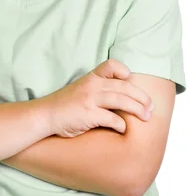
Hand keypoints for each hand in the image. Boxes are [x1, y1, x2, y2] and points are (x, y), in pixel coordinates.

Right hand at [37, 59, 153, 137]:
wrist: (44, 116)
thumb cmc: (63, 106)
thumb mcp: (80, 90)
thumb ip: (97, 89)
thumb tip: (120, 97)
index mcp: (90, 77)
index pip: (112, 65)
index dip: (124, 72)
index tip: (131, 82)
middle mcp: (92, 85)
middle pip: (124, 86)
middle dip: (141, 97)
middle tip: (151, 107)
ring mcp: (90, 99)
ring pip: (122, 100)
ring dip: (138, 109)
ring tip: (146, 117)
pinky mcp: (88, 115)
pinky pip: (112, 119)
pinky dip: (121, 125)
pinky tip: (124, 130)